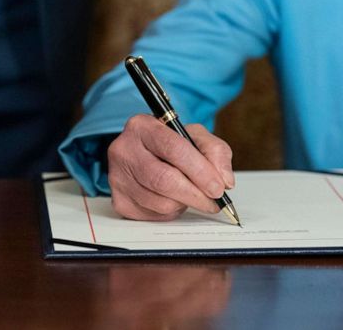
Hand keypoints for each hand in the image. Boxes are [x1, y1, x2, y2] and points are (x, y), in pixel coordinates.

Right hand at [107, 114, 234, 220]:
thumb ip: (215, 152)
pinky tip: (175, 199)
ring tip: (193, 195)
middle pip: (163, 179)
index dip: (200, 171)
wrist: (147, 152)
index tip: (218, 187)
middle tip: (214, 201)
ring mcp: (117, 177)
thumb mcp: (196, 136)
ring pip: (159, 201)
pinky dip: (171, 212)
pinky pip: (152, 215)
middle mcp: (124, 150)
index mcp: (143, 126)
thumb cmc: (172, 143)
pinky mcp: (118, 200)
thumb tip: (224, 181)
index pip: (173, 149)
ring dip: (184, 204)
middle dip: (195, 194)